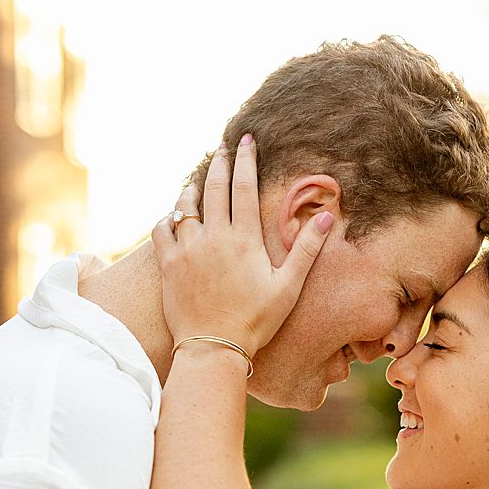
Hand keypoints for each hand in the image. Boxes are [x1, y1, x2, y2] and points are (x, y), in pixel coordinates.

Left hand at [151, 136, 333, 360]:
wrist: (212, 348)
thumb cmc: (255, 321)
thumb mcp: (288, 286)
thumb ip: (307, 249)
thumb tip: (327, 214)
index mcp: (243, 239)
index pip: (244, 186)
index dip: (246, 159)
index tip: (247, 140)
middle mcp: (213, 237)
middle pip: (213, 187)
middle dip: (219, 162)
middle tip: (222, 146)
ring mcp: (187, 250)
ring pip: (184, 205)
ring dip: (191, 188)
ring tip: (197, 179)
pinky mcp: (168, 265)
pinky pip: (161, 230)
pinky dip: (167, 218)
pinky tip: (173, 217)